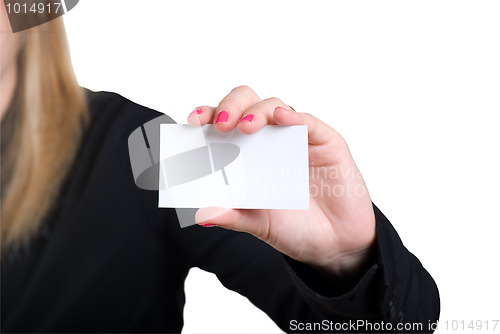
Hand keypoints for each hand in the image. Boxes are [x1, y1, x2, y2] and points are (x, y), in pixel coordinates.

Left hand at [189, 86, 375, 276]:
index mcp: (248, 154)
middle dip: (230, 106)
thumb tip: (202, 214)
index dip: (208, 116)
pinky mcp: (325, 142)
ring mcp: (297, 139)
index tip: (192, 122)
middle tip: (221, 124)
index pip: (224, 124)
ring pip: (274, 107)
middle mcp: (270, 141)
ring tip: (244, 127)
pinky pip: (309, 123)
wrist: (336, 245)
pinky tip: (281, 119)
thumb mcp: (259, 224)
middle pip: (247, 104)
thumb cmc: (295, 228)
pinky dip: (294, 118)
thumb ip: (233, 216)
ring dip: (257, 112)